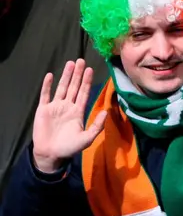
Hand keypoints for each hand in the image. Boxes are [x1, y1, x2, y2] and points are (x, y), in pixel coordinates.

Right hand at [32, 59, 106, 173]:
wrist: (51, 154)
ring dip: (66, 76)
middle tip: (81, 60)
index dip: (87, 81)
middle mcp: (68, 106)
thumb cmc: (70, 147)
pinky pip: (45, 95)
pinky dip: (48, 85)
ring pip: (61, 88)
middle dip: (78, 74)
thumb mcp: (87, 138)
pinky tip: (51, 75)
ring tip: (70, 63)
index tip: (91, 70)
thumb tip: (106, 112)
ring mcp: (55, 107)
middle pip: (74, 86)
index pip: (84, 92)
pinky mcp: (43, 110)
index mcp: (78, 111)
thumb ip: (97, 126)